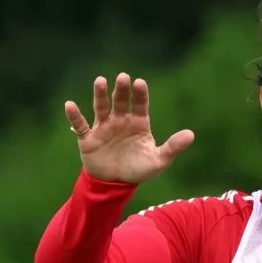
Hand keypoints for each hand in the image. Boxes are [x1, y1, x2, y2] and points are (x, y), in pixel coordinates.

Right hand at [65, 73, 193, 182]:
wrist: (116, 184)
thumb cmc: (138, 169)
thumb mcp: (158, 161)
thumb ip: (173, 147)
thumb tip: (191, 135)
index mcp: (138, 123)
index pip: (139, 104)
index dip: (139, 94)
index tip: (139, 83)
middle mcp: (120, 120)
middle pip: (120, 101)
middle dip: (121, 90)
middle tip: (123, 78)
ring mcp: (104, 127)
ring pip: (101, 107)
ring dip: (100, 95)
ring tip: (100, 81)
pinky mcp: (89, 138)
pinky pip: (80, 125)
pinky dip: (74, 116)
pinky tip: (70, 105)